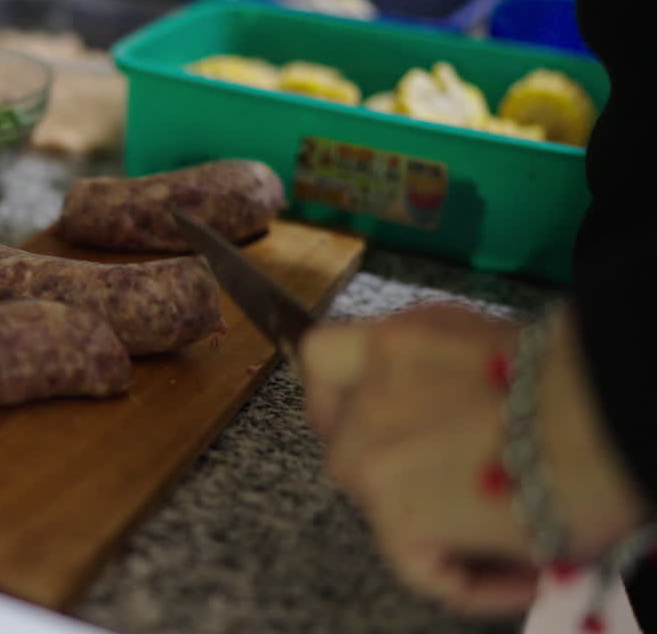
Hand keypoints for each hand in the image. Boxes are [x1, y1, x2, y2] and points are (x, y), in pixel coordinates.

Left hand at [299, 302, 645, 616]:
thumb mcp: (489, 345)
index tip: (364, 421)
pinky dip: (474, 582)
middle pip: (345, 447)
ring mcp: (375, 453)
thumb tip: (450, 416)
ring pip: (379, 508)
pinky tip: (523, 575)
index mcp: (396, 341)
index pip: (322, 359)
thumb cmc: (579, 380)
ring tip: (511, 537)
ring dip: (437, 529)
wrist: (602, 412)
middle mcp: (372, 393)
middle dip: (394, 476)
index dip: (339, 398)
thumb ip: (441, 372)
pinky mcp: (398, 513)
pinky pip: (419, 568)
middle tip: (459, 495)